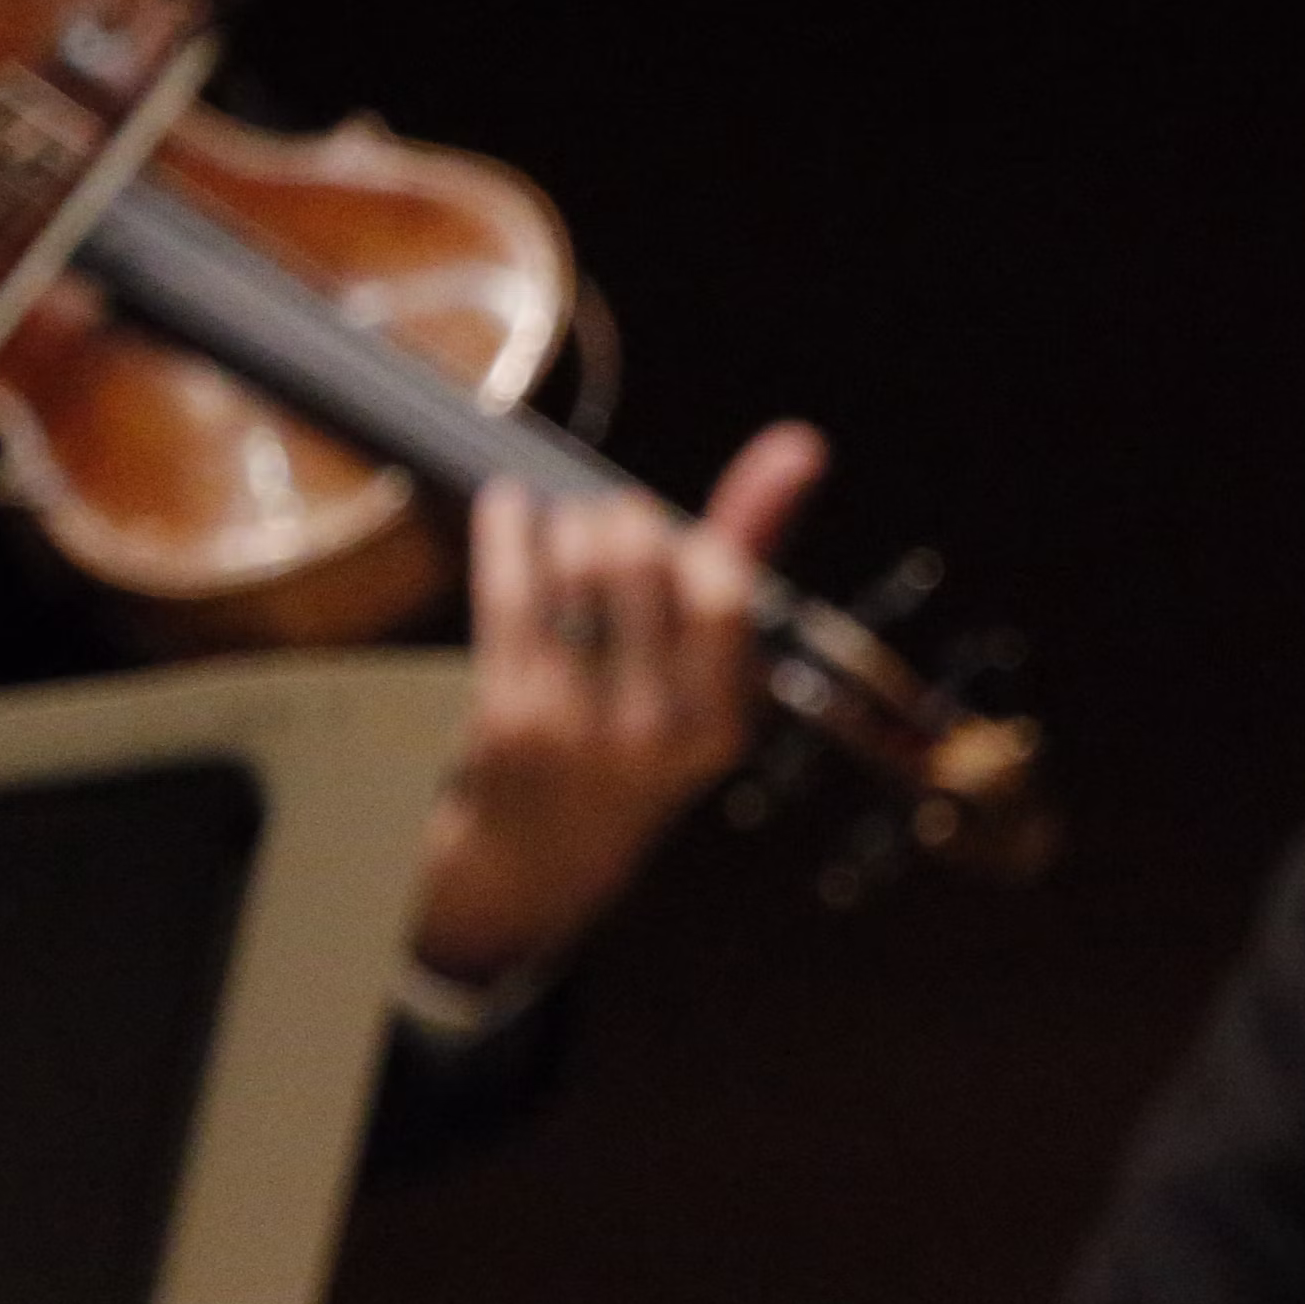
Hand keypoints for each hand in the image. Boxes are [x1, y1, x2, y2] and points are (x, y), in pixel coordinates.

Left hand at [409, 423, 827, 987]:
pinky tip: (510, 507)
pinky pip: (510, 588)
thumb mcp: (707, 674)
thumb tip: (798, 445)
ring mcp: (578, 725)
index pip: (722, 588)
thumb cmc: (633, 744)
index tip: (673, 544)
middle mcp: (658, 730)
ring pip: (576, 565)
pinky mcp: (506, 712)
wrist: (539, 858)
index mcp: (723, 725)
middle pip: (642, 560)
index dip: (691, 544)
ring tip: (565, 527)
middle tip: (609, 529)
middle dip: (623, 521)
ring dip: (567, 524)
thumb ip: (750, 554)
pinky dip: (509, 530)